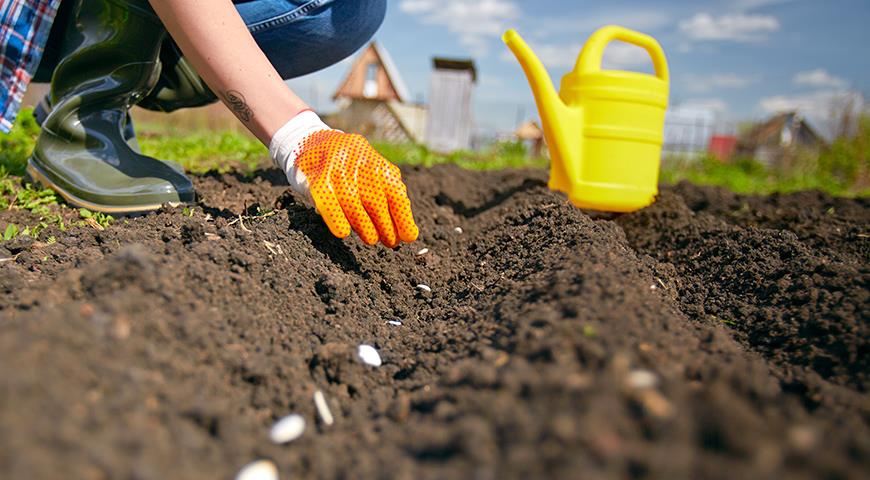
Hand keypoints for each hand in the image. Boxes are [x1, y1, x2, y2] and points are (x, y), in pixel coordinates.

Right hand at [270, 111, 418, 246]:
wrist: (312, 142)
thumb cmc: (349, 166)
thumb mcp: (371, 170)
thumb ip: (386, 192)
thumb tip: (403, 228)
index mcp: (376, 163)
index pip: (396, 194)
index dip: (403, 218)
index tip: (409, 237)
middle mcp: (359, 165)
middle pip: (376, 204)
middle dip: (386, 227)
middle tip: (391, 242)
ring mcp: (337, 172)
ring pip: (354, 207)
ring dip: (365, 228)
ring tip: (372, 239)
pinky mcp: (317, 180)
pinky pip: (330, 205)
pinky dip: (338, 221)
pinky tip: (344, 232)